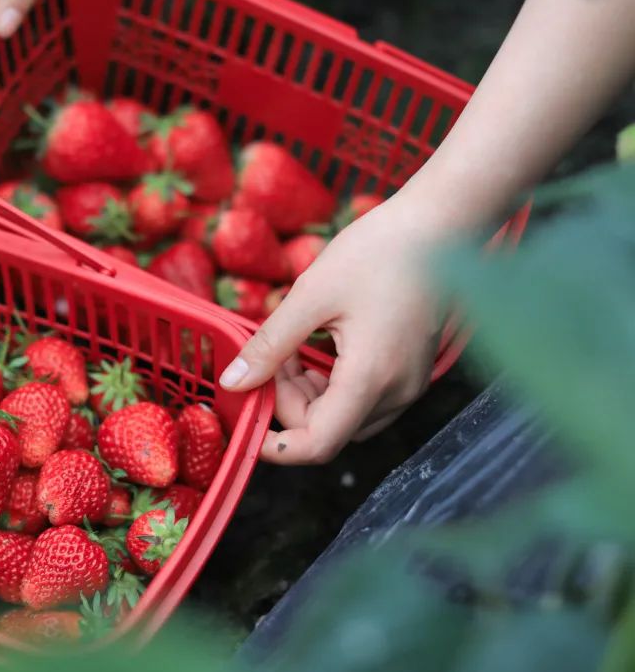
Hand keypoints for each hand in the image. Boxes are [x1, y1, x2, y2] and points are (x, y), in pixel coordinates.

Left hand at [218, 198, 446, 464]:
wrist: (440, 224)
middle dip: (287, 401)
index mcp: (371, 379)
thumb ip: (269, 346)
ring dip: (306, 392)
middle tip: (269, 355)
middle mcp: (396, 393)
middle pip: (326, 429)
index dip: (276, 446)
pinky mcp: (409, 372)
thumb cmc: (377, 252)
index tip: (245, 417)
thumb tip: (232, 384)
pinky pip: (361, 398)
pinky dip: (329, 382)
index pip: (317, 445)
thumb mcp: (310, 296)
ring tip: (291, 344)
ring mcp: (408, 385)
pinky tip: (316, 344)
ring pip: (342, 416)